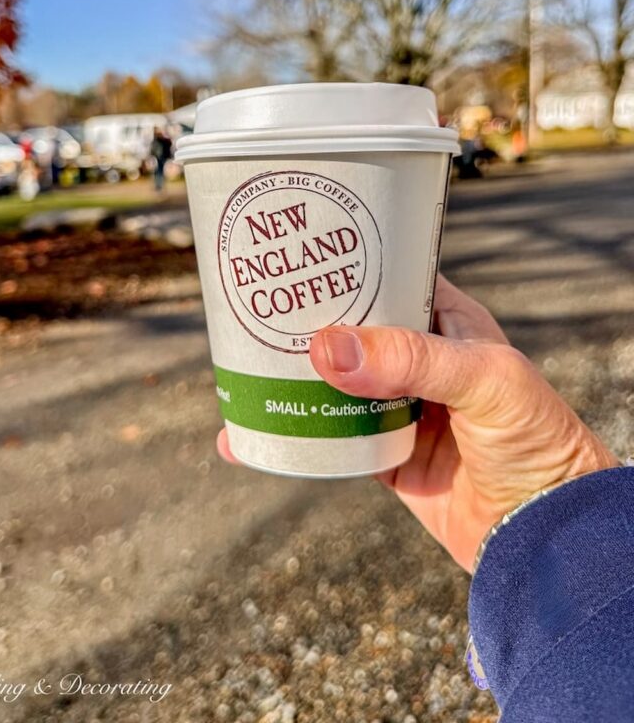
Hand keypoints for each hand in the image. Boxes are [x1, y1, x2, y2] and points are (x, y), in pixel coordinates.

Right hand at [217, 275, 617, 570]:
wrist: (549, 535)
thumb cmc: (537, 439)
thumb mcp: (483, 381)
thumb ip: (411, 360)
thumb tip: (325, 347)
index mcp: (445, 320)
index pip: (386, 275)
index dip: (343, 262)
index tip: (292, 252)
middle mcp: (415, 358)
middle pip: (346, 328)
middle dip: (300, 320)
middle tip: (250, 305)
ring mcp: (395, 407)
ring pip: (328, 382)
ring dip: (286, 376)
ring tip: (237, 363)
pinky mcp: (380, 456)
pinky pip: (323, 441)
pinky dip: (286, 438)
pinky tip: (244, 437)